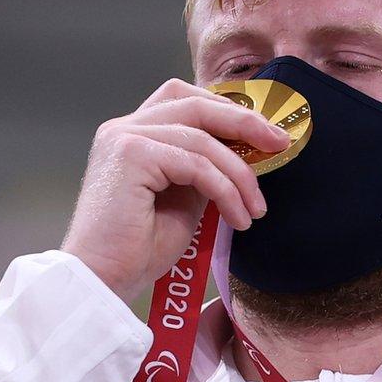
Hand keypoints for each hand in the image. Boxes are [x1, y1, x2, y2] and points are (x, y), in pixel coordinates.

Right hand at [62, 78, 289, 302]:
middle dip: (245, 122)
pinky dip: (225, 190)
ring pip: (202, 139)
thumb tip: (243, 153)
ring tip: (255, 210)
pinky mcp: (131, 155)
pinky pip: (196, 164)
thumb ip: (203, 169)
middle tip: (280, 144)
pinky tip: (238, 218)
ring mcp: (125, 137)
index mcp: (133, 133)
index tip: (265, 134)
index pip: (186, 100)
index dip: (228, 110)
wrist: (101, 281)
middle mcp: (124, 127)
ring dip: (239, 175)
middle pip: (197, 104)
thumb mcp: (183, 199)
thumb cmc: (137, 250)